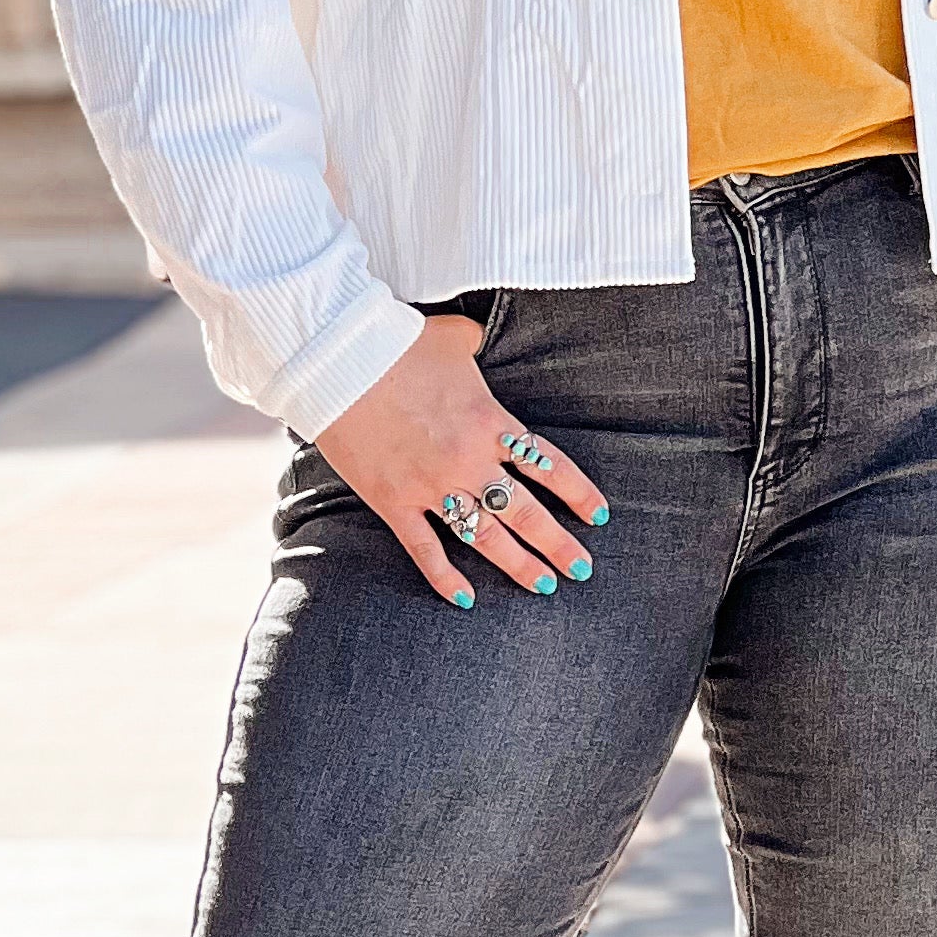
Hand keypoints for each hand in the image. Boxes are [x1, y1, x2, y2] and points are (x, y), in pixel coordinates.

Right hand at [315, 313, 610, 610]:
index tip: (598, 516)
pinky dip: (446, 578)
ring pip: (486, 537)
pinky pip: (426, 549)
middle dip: (559, 544)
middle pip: (526, 512)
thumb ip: (472, 342)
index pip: (549, 466)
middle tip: (582, 570)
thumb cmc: (396, 343)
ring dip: (518, 565)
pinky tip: (467, 600)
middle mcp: (469, 461)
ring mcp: (432, 486)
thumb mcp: (451, 336)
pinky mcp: (394, 502)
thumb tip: (475, 337)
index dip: (578, 494)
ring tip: (544, 586)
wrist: (338, 360)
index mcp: (491, 422)